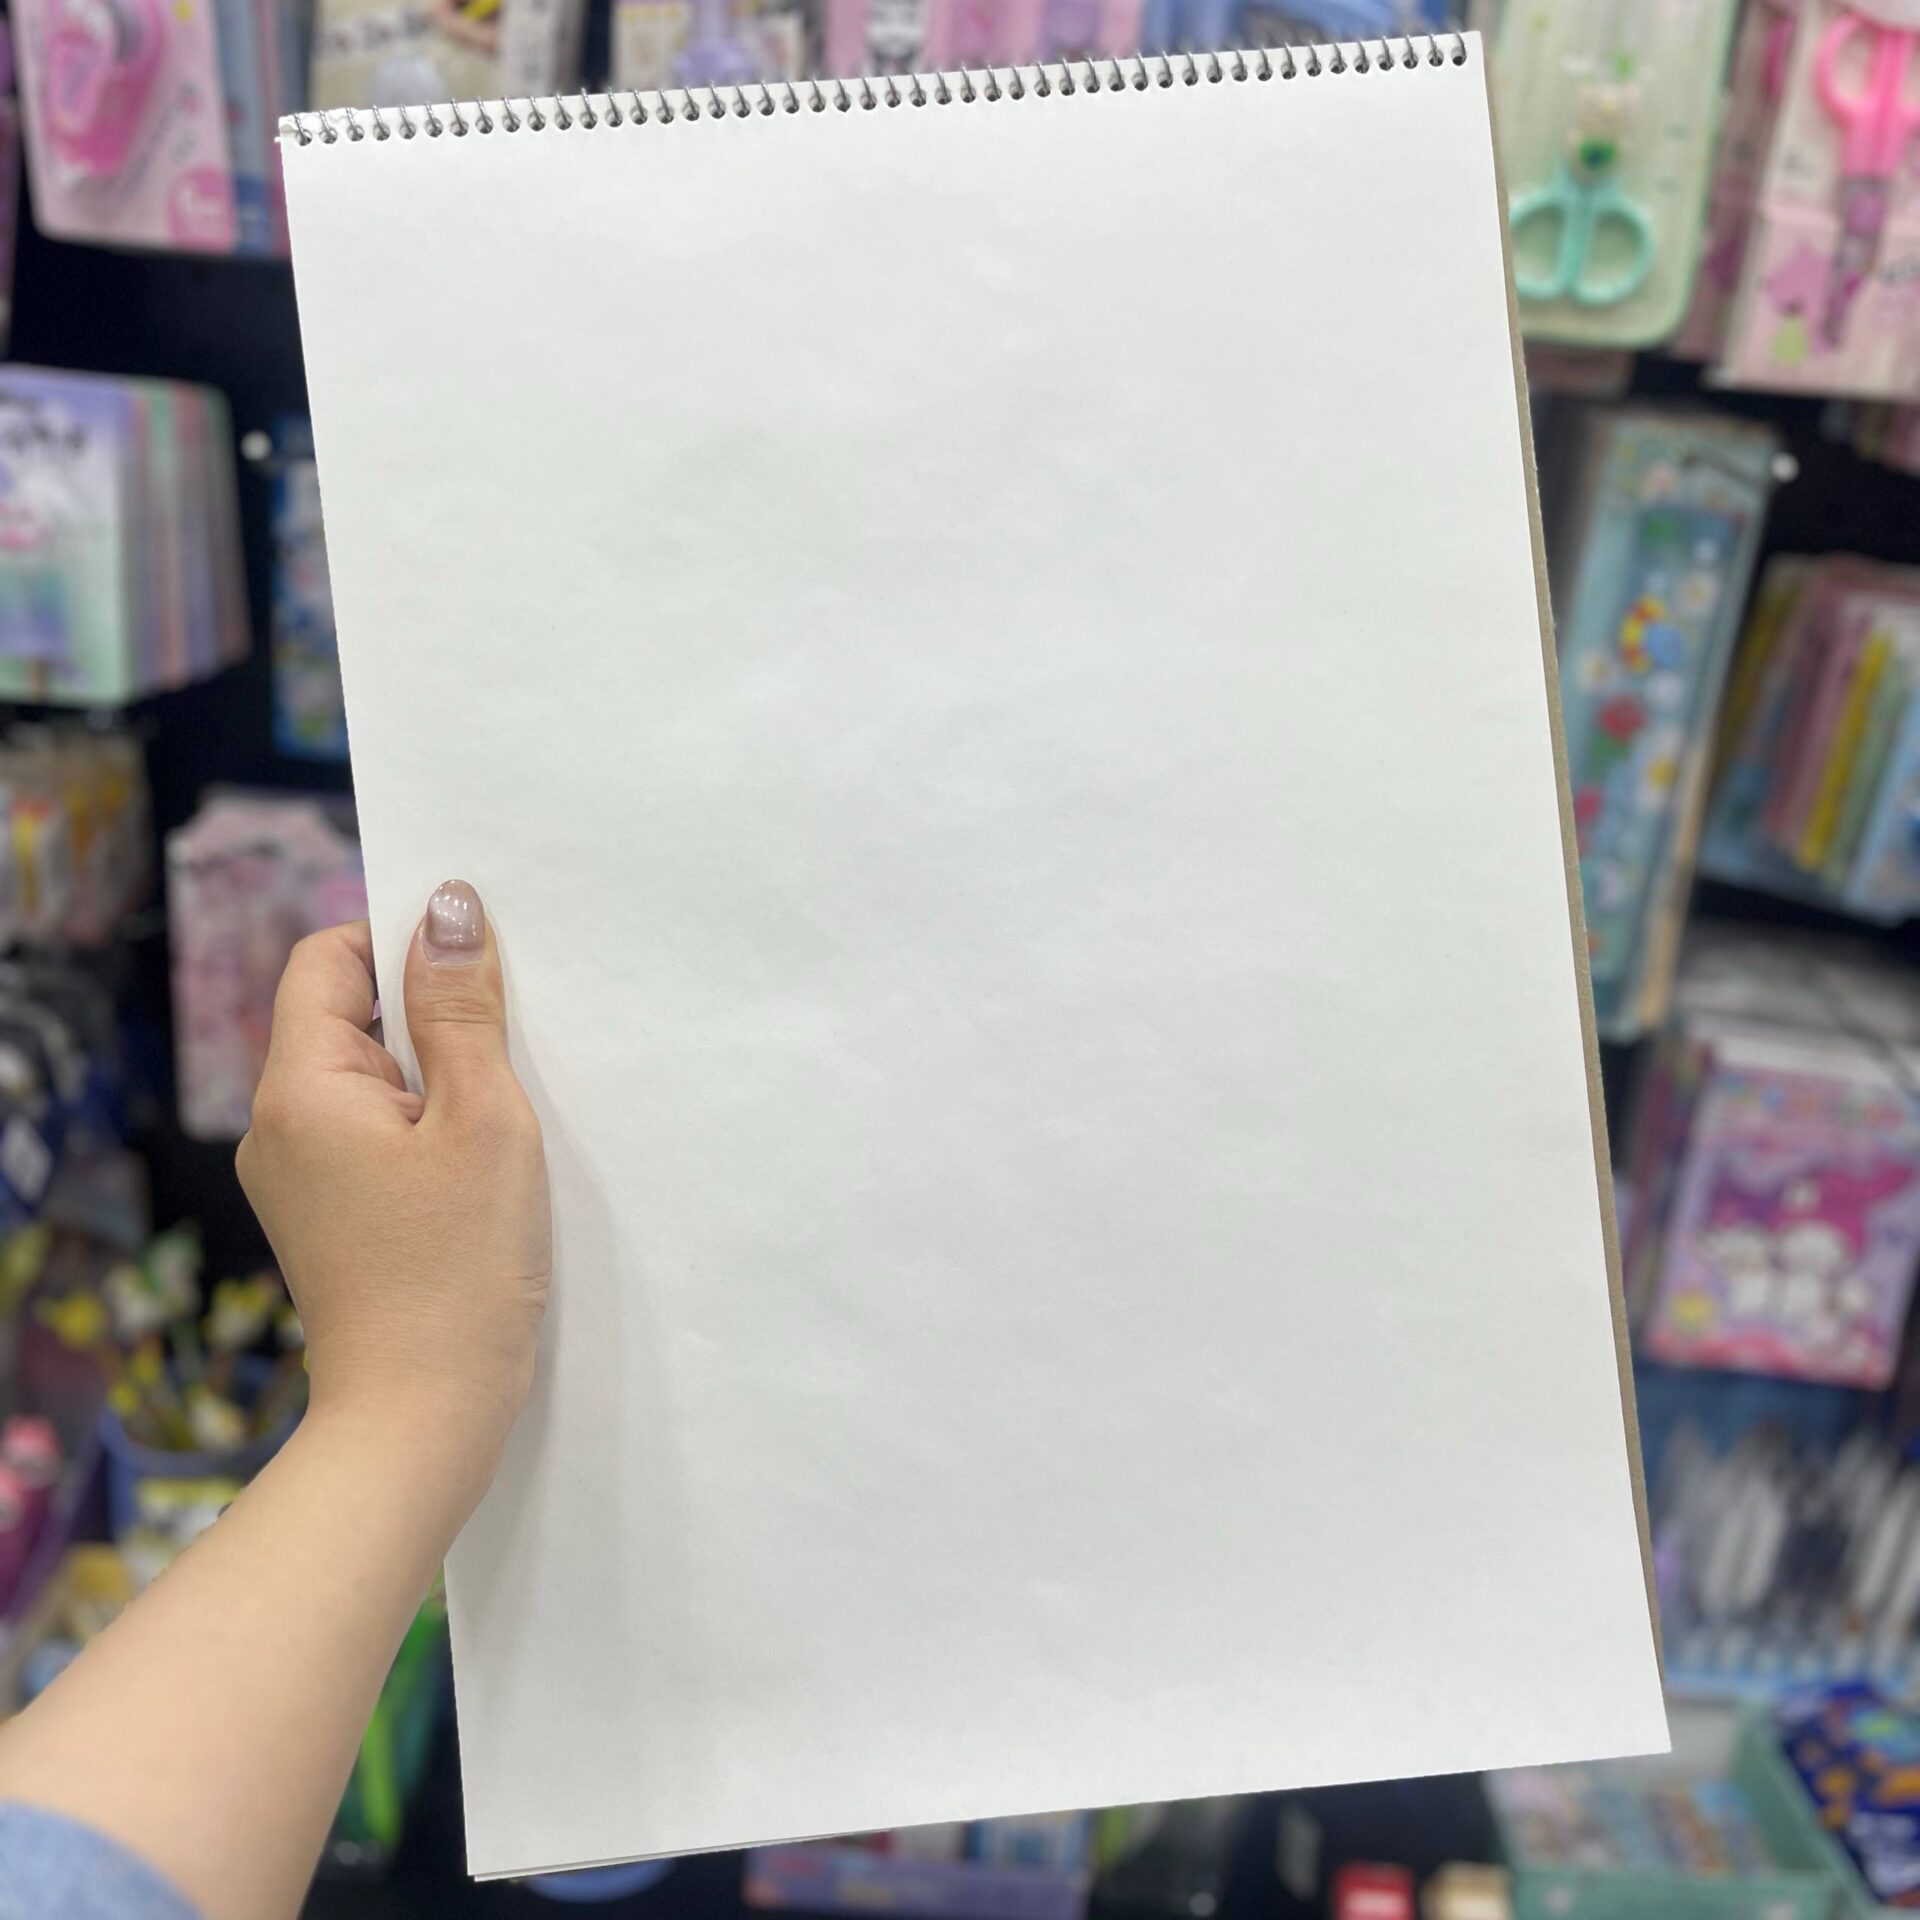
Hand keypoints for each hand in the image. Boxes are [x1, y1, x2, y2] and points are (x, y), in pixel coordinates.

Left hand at [237, 881, 550, 1491]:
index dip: (399, 940)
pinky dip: (425, 1128)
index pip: (326, 958)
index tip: (478, 967)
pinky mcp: (327, 1217)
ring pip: (367, 1078)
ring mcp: (297, 1176)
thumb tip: (449, 907)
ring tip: (500, 1120)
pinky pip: (371, 1134)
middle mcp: (278, 1124)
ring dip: (435, 1076)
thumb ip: (462, 1007)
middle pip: (346, 1015)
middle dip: (428, 1013)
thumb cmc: (458, 1267)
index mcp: (301, 1085)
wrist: (422, 1415)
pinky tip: (480, 1166)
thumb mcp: (483, 1118)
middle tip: (509, 1046)